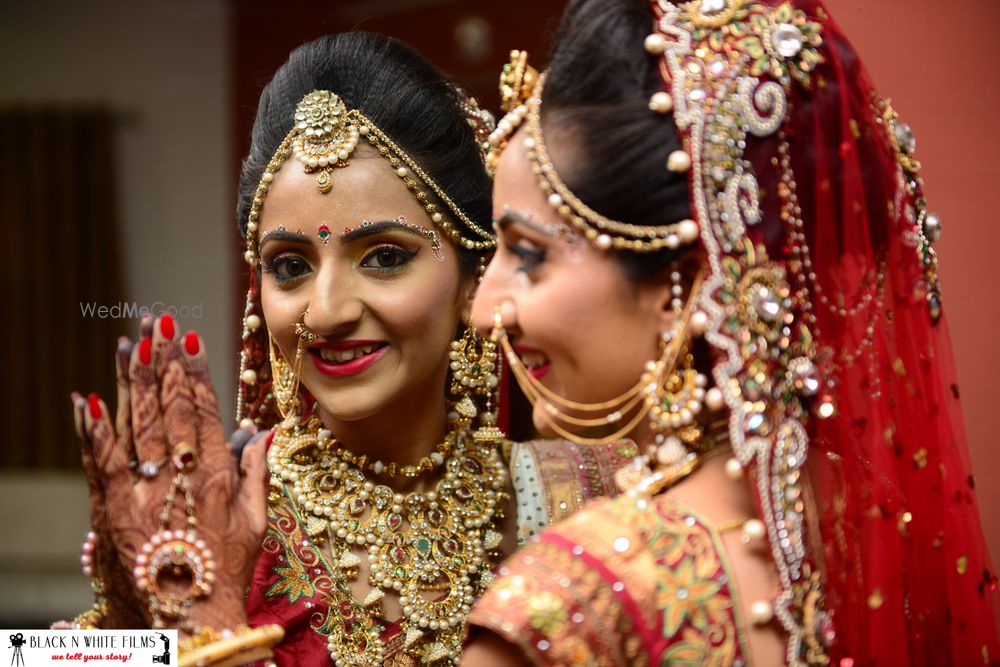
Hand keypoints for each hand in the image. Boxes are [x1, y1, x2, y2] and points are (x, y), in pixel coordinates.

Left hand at [76, 314, 268, 632]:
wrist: (188, 619)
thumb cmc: (227, 574)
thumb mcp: (255, 523)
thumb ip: (258, 474)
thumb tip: (264, 432)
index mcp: (219, 477)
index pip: (205, 411)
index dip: (196, 372)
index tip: (191, 340)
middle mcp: (181, 477)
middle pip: (169, 407)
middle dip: (163, 361)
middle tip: (159, 323)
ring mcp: (144, 491)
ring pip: (137, 423)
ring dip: (132, 379)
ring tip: (130, 342)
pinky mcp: (114, 509)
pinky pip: (102, 460)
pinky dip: (94, 428)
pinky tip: (88, 398)